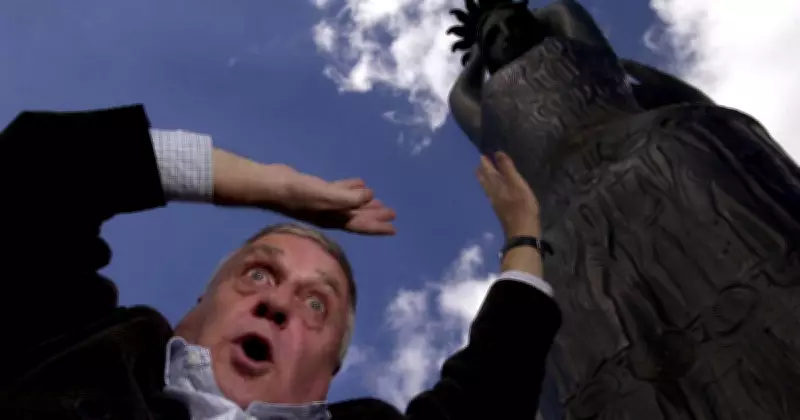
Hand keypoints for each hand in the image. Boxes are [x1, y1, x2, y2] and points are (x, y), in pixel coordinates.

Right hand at [212, 150, 395, 234]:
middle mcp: (330, 214)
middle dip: (374, 216)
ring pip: (350, 205)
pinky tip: (360, 184)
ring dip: (364, 204)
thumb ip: (348, 197)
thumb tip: (370, 198)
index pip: (360, 225)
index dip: (377, 226)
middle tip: (392, 213)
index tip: (394, 228)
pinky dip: (351, 189)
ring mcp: (323, 203)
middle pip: (357, 217)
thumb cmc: (297, 192)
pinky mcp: (317, 190)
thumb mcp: (325, 194)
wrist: (271, 186)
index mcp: (334, 218)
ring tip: (380, 200)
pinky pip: (339, 191)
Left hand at [476, 151, 540, 236]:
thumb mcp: (516, 183)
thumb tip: (497, 153)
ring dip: (485, 178)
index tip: (482, 153)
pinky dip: (490, 187)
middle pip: (484, 179)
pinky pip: (491, 194)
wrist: (521, 231)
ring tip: (483, 172)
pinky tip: (493, 190)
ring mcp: (495, 202)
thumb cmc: (522, 205)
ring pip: (486, 187)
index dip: (485, 161)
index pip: (487, 169)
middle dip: (482, 169)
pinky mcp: (500, 209)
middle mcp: (492, 192)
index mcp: (496, 184)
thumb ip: (507, 168)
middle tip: (480, 161)